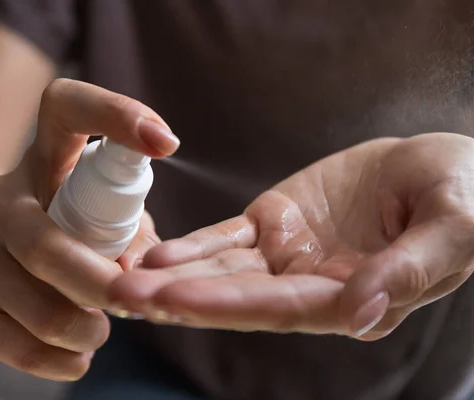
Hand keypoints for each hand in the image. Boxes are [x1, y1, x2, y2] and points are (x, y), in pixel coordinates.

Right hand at [0, 79, 177, 379]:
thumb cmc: (68, 222)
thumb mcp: (103, 210)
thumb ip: (132, 230)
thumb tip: (149, 277)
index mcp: (43, 157)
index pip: (66, 107)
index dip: (116, 114)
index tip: (165, 143)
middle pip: (44, 244)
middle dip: (99, 284)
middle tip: (133, 303)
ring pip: (33, 304)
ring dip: (82, 327)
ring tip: (100, 329)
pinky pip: (9, 342)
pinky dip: (53, 358)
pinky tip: (76, 355)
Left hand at [109, 132, 473, 340]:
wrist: (440, 166)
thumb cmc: (461, 197)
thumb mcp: (452, 229)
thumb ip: (408, 271)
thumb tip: (361, 315)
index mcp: (351, 298)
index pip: (279, 308)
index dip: (224, 305)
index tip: (172, 300)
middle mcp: (308, 285)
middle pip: (236, 297)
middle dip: (179, 298)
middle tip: (122, 295)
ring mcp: (287, 255)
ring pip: (222, 270)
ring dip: (172, 274)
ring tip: (123, 276)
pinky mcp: (273, 223)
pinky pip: (227, 238)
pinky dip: (193, 247)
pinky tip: (156, 253)